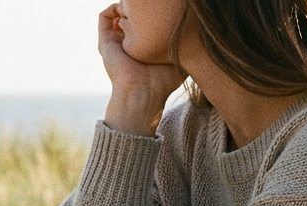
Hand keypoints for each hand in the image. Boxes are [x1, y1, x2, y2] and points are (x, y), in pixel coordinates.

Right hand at [99, 5, 185, 135]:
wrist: (142, 95)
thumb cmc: (163, 82)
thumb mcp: (180, 59)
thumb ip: (188, 46)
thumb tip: (202, 31)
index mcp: (143, 47)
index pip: (145, 22)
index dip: (153, 11)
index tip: (164, 7)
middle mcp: (128, 44)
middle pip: (130, 15)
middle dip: (139, 7)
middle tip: (151, 4)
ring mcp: (115, 43)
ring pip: (117, 13)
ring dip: (126, 5)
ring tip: (138, 6)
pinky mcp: (105, 43)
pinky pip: (104, 17)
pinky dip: (114, 8)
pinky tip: (128, 9)